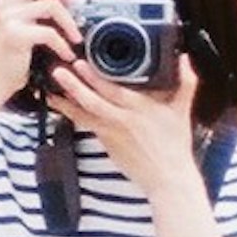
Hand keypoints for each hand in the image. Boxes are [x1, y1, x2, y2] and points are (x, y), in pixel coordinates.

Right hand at [0, 0, 80, 115]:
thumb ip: (39, 2)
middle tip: (76, 7)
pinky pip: (48, 32)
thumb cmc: (15, 51)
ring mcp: (8, 16)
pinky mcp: (14, 35)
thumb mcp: (25, 21)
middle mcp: (7, 0)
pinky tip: (66, 54)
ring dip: (70, 23)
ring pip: (52, 5)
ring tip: (75, 38)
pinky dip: (62, 45)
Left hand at [47, 38, 204, 190]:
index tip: (81, 63)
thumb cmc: (175, 145)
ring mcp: (111, 132)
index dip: (94, 77)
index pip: (113, 90)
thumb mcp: (182, 110)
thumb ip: (185, 81)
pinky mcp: (106, 142)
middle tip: (59, 70)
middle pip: (93, 100)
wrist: (168, 178)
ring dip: (66, 100)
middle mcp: (122, 119)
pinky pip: (85, 124)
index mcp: (141, 108)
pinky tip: (59, 103)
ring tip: (50, 87)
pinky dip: (71, 113)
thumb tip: (185, 58)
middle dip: (74, 85)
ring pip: (84, 114)